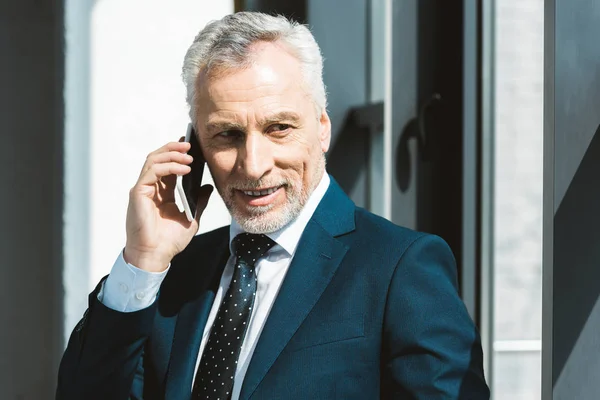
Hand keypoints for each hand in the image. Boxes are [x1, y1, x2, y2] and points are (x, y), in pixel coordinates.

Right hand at [123, 140, 212, 271]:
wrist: (157, 255)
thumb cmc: (169, 241)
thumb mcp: (191, 217)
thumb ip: (199, 201)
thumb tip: (207, 186)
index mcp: (162, 193)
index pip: (168, 166)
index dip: (177, 153)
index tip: (191, 146)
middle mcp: (151, 188)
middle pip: (158, 158)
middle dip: (174, 148)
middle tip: (190, 145)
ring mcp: (143, 189)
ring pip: (153, 160)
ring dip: (172, 154)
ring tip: (189, 156)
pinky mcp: (138, 193)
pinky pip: (152, 171)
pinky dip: (168, 166)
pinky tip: (184, 169)